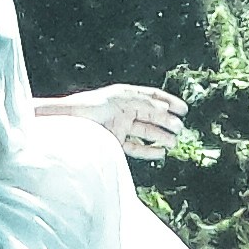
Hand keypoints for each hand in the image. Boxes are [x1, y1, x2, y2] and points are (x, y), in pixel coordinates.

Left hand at [43, 83, 187, 162]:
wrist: (64, 126)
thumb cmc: (86, 108)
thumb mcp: (116, 101)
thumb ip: (140, 103)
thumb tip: (164, 108)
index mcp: (124, 96)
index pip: (151, 96)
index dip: (168, 102)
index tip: (184, 109)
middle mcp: (124, 110)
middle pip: (151, 115)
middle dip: (167, 121)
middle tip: (179, 128)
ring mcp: (119, 126)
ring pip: (145, 131)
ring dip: (160, 136)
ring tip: (174, 142)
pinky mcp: (114, 142)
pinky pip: (135, 146)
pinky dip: (148, 150)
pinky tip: (160, 152)